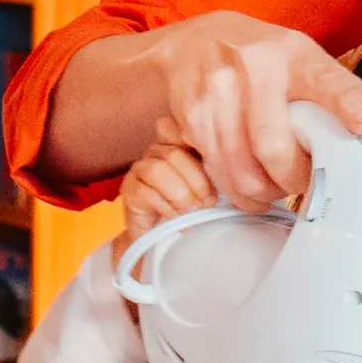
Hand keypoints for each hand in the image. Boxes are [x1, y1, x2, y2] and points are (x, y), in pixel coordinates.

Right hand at [119, 133, 217, 247]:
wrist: (165, 235)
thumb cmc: (194, 206)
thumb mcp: (212, 185)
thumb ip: (218, 170)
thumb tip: (232, 169)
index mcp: (179, 142)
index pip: (180, 128)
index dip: (196, 142)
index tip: (214, 164)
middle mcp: (157, 150)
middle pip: (173, 154)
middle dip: (196, 180)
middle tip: (209, 201)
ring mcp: (140, 168)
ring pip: (156, 170)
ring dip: (179, 194)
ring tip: (191, 210)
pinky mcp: (129, 190)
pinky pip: (145, 193)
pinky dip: (166, 207)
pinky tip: (176, 216)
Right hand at [150, 11, 361, 209]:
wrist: (193, 43)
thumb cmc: (260, 58)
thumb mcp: (300, 58)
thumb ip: (334, 94)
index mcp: (292, 53)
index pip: (325, 79)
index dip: (348, 103)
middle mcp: (252, 68)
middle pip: (275, 148)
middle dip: (294, 179)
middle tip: (303, 182)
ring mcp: (215, 92)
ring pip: (242, 171)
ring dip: (263, 192)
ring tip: (273, 186)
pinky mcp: (189, 118)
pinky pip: (216, 173)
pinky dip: (234, 189)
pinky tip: (243, 179)